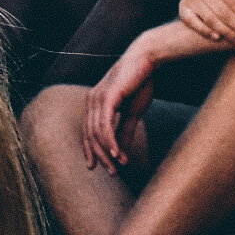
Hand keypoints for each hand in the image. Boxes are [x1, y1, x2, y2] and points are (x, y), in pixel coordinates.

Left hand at [84, 46, 154, 172]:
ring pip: (96, 133)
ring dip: (106, 153)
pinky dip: (109, 141)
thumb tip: (121, 153)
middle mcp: (91, 101)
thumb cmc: (139, 83)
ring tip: (117, 167)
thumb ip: (125, 132)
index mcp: (94, 104)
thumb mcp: (132, 113)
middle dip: (99, 156)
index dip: (90, 150)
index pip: (88, 132)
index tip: (96, 167)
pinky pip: (105, 124)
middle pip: (90, 135)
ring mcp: (97, 98)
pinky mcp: (107, 97)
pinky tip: (116, 153)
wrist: (147, 61)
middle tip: (111, 173)